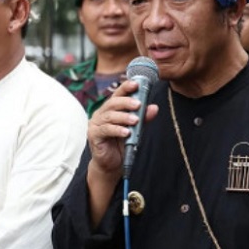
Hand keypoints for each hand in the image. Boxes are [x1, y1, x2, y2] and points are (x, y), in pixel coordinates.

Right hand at [86, 80, 158, 227]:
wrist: (112, 164)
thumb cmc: (121, 144)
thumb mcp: (135, 129)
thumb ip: (142, 118)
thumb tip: (154, 107)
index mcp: (110, 109)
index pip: (117, 94)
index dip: (126, 87)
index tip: (136, 83)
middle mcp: (101, 114)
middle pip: (112, 103)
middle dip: (126, 102)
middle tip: (138, 104)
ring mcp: (95, 124)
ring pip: (109, 116)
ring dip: (124, 117)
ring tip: (135, 121)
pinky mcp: (94, 136)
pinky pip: (106, 130)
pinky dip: (117, 130)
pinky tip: (127, 132)